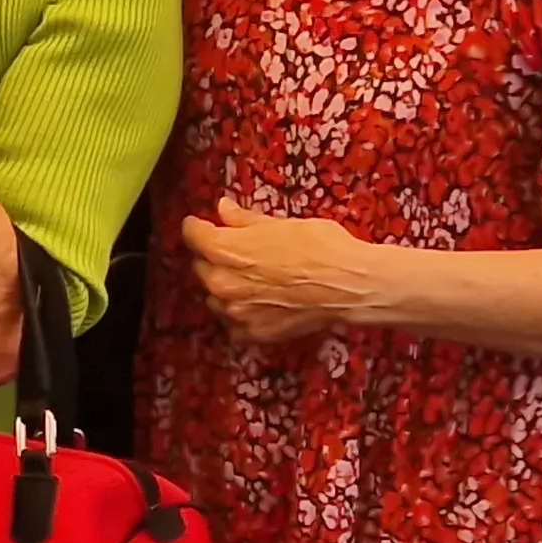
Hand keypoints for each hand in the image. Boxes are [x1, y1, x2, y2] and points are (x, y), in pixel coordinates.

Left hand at [175, 196, 387, 344]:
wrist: (349, 286)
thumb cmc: (320, 247)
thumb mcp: (281, 224)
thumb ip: (245, 221)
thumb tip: (224, 208)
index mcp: (224, 250)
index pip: (192, 235)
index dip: (198, 227)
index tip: (201, 225)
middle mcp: (220, 283)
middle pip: (201, 266)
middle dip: (214, 258)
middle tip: (238, 253)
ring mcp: (234, 312)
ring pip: (214, 296)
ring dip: (226, 287)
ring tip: (253, 280)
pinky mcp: (250, 333)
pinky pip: (233, 323)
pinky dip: (241, 314)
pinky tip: (260, 304)